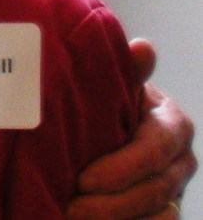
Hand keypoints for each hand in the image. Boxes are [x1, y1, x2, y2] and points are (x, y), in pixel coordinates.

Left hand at [67, 39, 195, 219]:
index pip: (154, 150)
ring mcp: (175, 189)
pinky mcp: (162, 212)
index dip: (121, 168)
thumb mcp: (111, 86)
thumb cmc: (104, 103)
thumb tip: (144, 47)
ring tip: (69, 216)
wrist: (101, 131)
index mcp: (171, 124)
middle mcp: (181, 160)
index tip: (83, 179)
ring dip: (112, 219)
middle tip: (69, 207)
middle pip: (153, 189)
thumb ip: (126, 71)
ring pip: (155, 214)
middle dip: (109, 203)